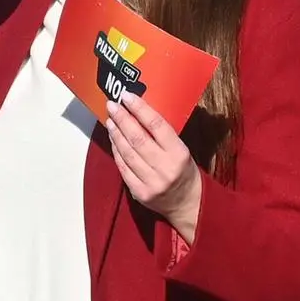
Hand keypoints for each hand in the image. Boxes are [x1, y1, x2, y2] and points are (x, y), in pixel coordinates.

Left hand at [102, 84, 203, 241]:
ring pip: (128, 153)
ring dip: (116, 134)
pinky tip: (113, 139)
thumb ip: (163, 135)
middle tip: (112, 105)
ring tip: (110, 120)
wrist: (189, 204)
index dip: (140, 109)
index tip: (127, 96)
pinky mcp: (140, 193)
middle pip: (138, 138)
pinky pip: (123, 168)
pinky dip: (116, 152)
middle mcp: (165, 168)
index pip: (157, 126)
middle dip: (122, 119)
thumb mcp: (182, 150)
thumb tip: (139, 112)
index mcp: (179, 153)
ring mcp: (151, 182)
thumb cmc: (185, 171)